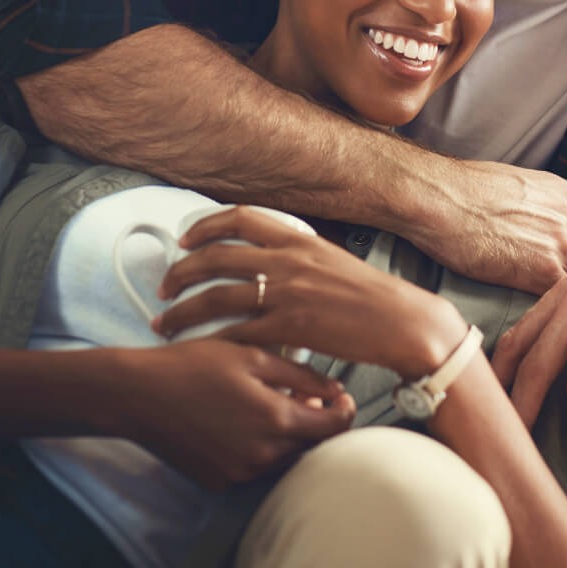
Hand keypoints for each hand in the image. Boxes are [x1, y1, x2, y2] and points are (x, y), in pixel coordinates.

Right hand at [116, 339, 354, 488]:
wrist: (138, 394)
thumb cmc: (194, 365)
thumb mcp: (253, 357)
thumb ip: (300, 376)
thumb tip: (334, 391)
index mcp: (275, 421)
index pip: (332, 428)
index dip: (344, 411)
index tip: (341, 396)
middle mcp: (262, 455)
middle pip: (310, 446)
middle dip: (316, 421)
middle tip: (308, 393)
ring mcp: (239, 473)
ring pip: (285, 457)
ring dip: (290, 433)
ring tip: (276, 401)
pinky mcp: (219, 480)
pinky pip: (257, 466)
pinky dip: (263, 446)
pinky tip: (248, 418)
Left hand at [156, 206, 465, 378]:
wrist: (402, 322)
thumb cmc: (373, 297)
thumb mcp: (334, 262)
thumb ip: (300, 259)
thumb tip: (272, 261)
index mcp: (299, 240)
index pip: (241, 219)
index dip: (205, 227)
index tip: (184, 240)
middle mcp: (288, 261)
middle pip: (216, 257)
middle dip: (181, 271)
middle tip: (164, 286)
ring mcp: (287, 294)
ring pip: (216, 296)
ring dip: (183, 310)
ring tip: (163, 322)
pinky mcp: (289, 328)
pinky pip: (236, 332)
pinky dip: (212, 340)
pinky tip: (200, 348)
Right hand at [403, 159, 566, 295]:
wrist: (439, 200)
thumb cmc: (460, 190)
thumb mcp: (510, 183)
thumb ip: (533, 202)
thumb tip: (527, 220)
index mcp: (561, 191)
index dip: (548, 243)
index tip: (529, 251)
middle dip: (548, 263)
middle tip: (517, 269)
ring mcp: (562, 243)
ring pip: (564, 277)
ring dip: (542, 284)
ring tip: (509, 282)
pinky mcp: (548, 270)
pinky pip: (553, 296)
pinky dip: (538, 302)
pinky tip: (512, 295)